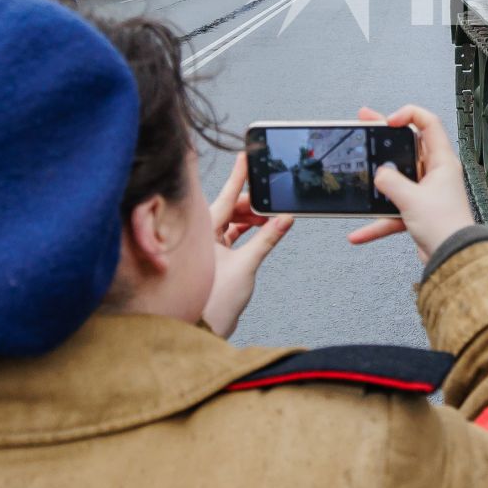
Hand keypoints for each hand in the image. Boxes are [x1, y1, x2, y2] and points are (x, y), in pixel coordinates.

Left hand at [203, 152, 291, 337]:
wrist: (204, 329)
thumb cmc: (215, 301)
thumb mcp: (247, 265)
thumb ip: (267, 239)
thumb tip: (284, 219)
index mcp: (204, 231)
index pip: (225, 197)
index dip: (238, 177)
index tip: (246, 157)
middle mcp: (203, 236)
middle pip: (230, 208)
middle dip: (252, 204)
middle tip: (272, 202)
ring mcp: (209, 247)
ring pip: (232, 222)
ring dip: (252, 218)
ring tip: (271, 219)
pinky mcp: (217, 258)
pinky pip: (234, 235)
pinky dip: (249, 231)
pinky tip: (264, 230)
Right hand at [346, 105, 476, 262]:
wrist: (453, 258)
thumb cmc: (445, 226)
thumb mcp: (412, 199)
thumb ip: (390, 182)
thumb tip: (379, 174)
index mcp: (442, 162)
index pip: (429, 124)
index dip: (409, 115)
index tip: (387, 120)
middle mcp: (436, 173)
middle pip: (408, 146)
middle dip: (385, 136)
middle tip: (366, 122)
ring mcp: (427, 192)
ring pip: (398, 179)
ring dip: (378, 180)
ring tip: (357, 167)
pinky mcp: (419, 212)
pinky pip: (393, 210)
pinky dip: (378, 220)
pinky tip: (359, 232)